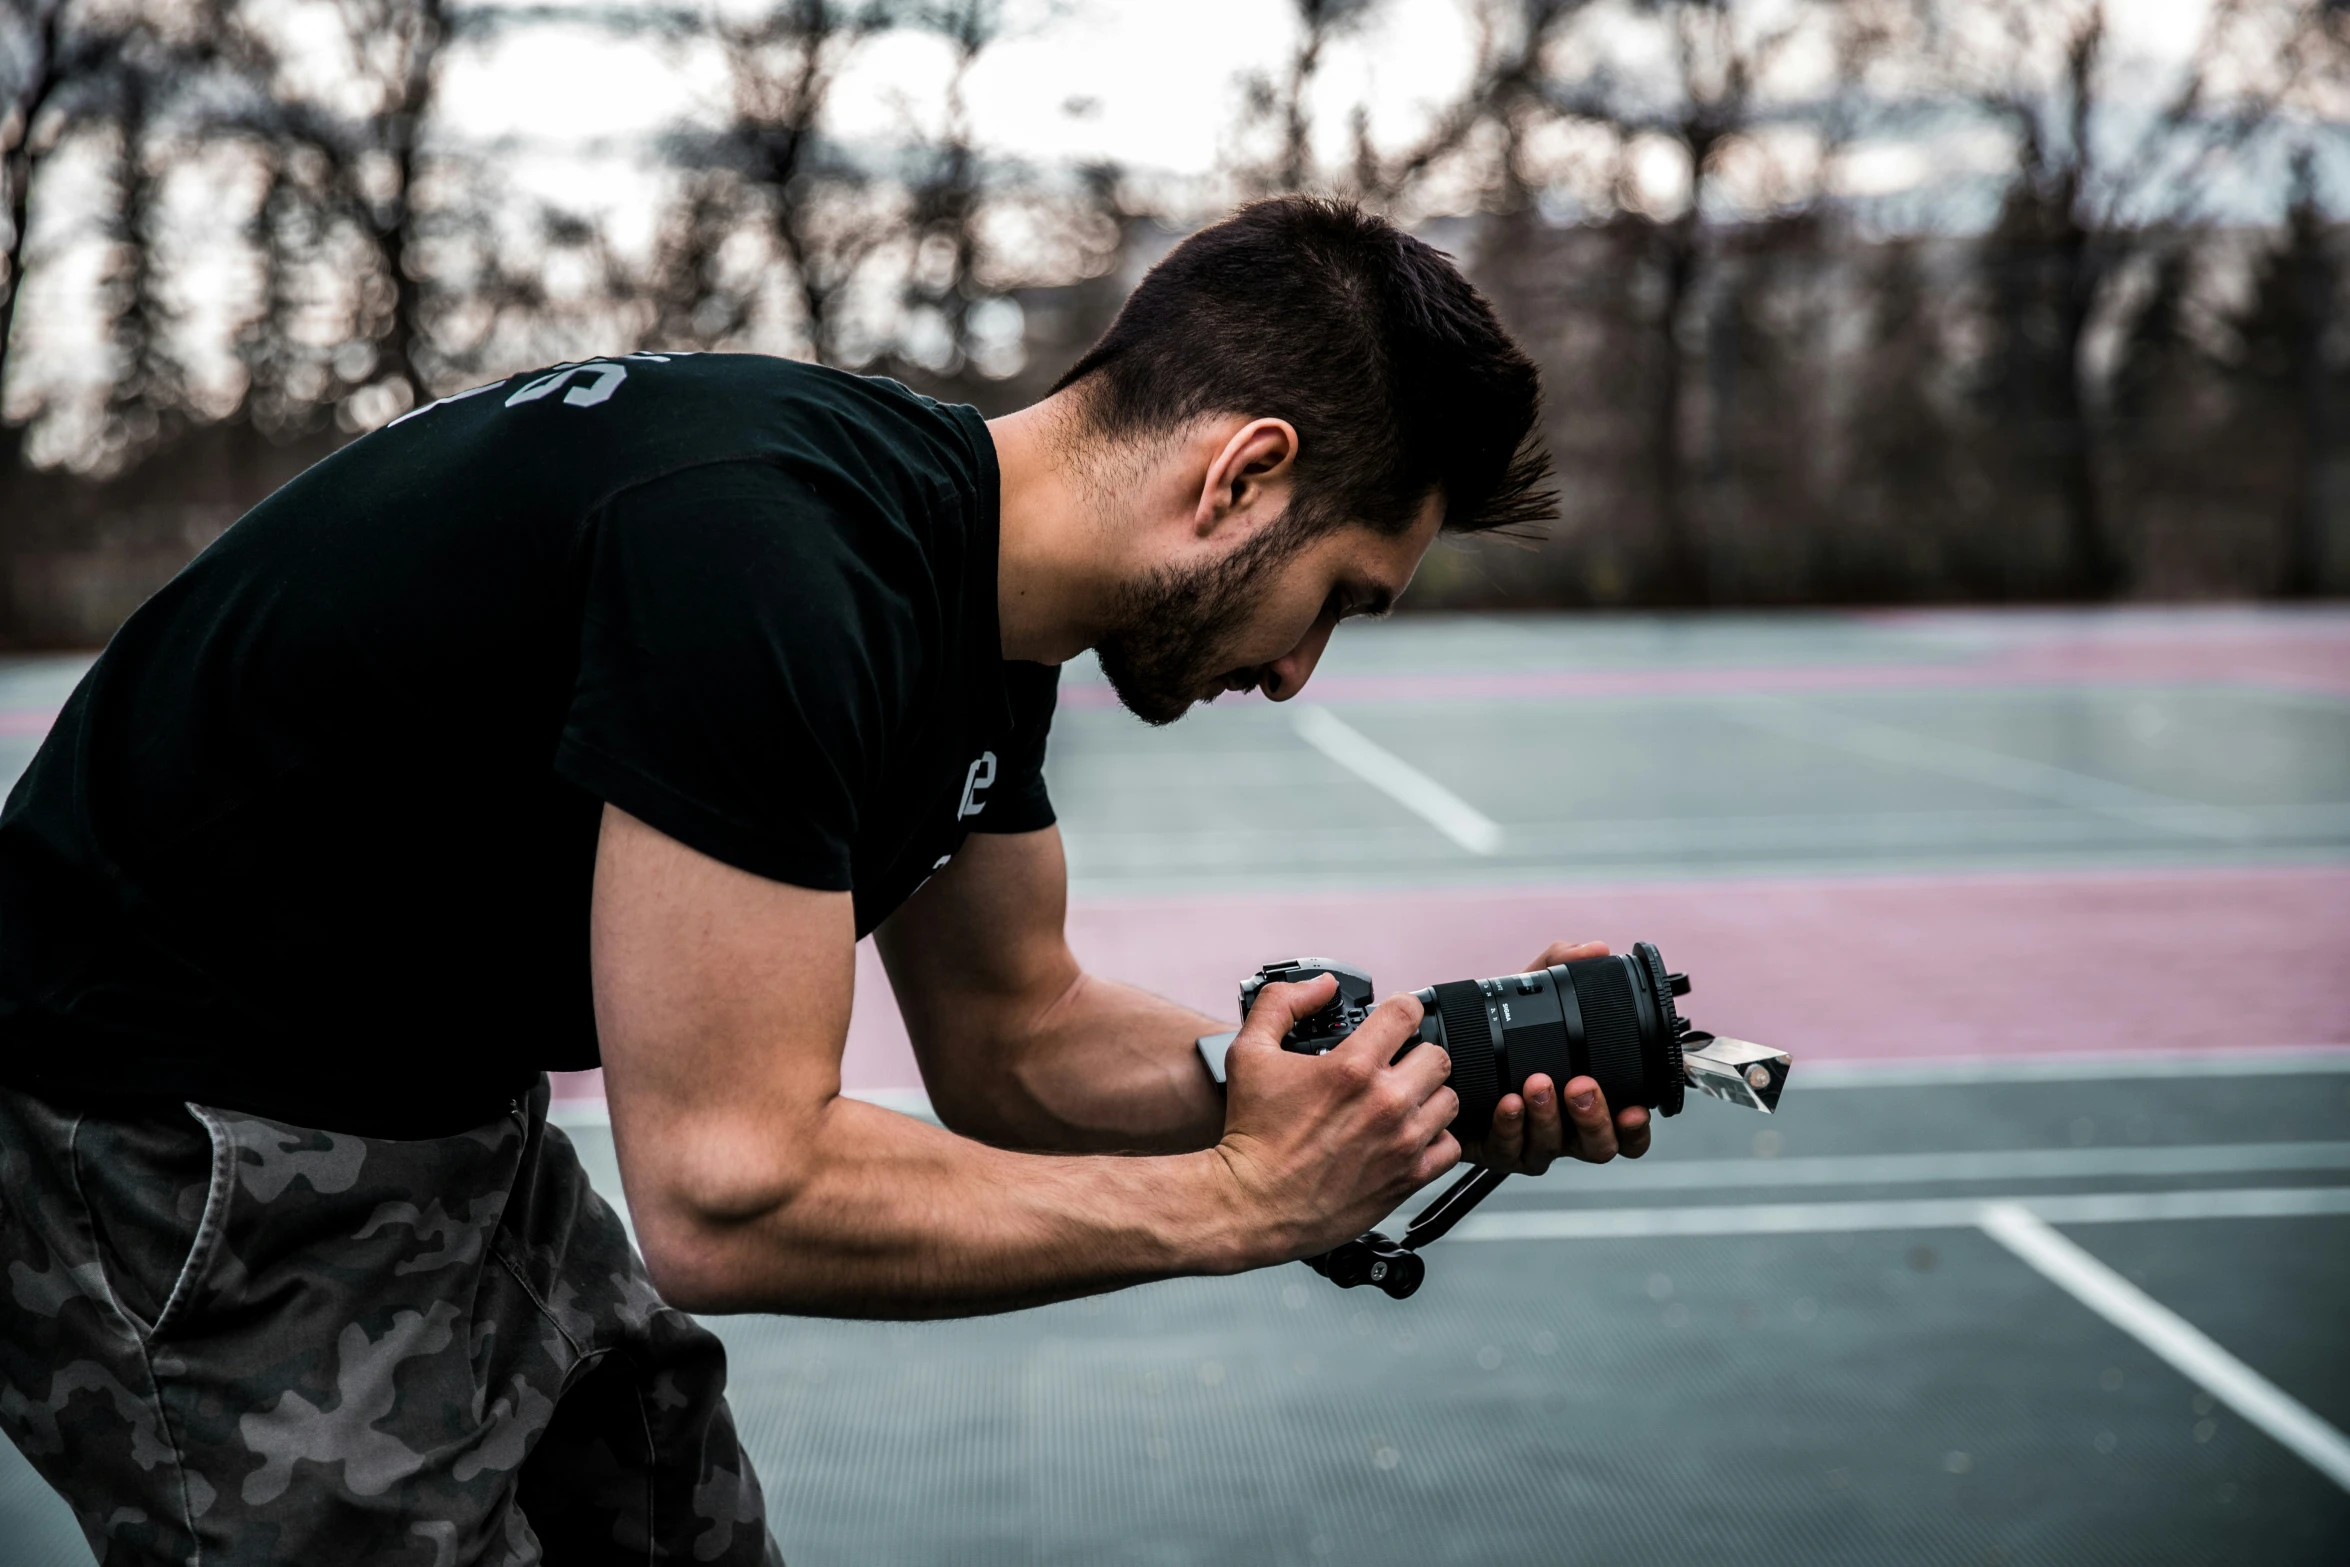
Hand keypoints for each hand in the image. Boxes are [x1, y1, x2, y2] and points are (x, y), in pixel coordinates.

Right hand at [1213, 973, 1460, 1263]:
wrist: (1252, 1203)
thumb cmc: (1250, 1134)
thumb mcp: (1248, 1052)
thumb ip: (1281, 1004)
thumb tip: (1320, 985)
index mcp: (1352, 1067)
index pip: (1407, 1012)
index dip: (1400, 1009)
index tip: (1393, 1020)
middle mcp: (1385, 1101)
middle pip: (1437, 1055)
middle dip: (1415, 1054)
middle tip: (1395, 1066)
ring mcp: (1402, 1141)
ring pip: (1449, 1099)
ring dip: (1428, 1096)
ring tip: (1402, 1103)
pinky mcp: (1408, 1178)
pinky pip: (1450, 1147)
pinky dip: (1435, 1140)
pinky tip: (1408, 1137)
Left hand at [1458, 940, 1652, 1173]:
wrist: (1443, 1050)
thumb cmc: (1497, 1033)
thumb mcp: (1526, 996)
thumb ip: (1557, 968)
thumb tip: (1592, 949)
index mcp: (1583, 1103)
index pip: (1624, 1129)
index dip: (1635, 1127)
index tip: (1634, 1108)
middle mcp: (1563, 1128)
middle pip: (1598, 1146)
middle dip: (1593, 1117)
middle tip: (1580, 1085)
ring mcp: (1529, 1142)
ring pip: (1553, 1148)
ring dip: (1548, 1116)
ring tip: (1536, 1084)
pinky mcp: (1494, 1149)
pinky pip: (1508, 1149)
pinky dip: (1510, 1126)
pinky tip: (1507, 1102)